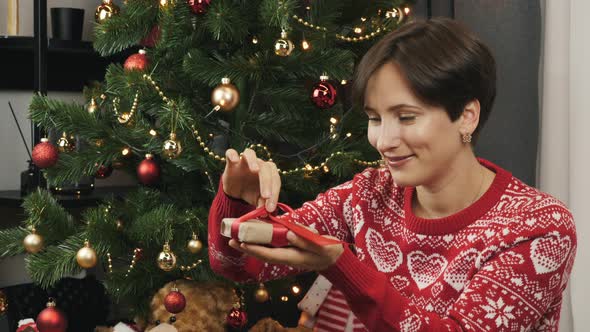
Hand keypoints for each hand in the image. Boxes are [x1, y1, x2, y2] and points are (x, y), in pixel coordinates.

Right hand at [222, 148, 280, 211]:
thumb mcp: (257, 200)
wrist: (235, 190)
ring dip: (254, 161)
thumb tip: (266, 211)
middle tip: (265, 196)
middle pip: (265, 168)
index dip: (275, 194)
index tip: (270, 208)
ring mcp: (245, 161)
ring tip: (255, 170)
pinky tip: (234, 160)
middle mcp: (259, 164)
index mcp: (269, 173)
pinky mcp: (231, 162)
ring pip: (251, 154)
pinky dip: (232, 155)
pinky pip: (231, 153)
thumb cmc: (250, 192)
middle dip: (267, 183)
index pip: (275, 180)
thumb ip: (263, 204)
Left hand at [228, 231, 343, 270]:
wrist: (335, 258)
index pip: (269, 254)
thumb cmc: (329, 252)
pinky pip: (272, 246)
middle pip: (262, 253)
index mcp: (292, 257)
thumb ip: (305, 240)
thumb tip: (288, 233)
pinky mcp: (289, 249)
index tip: (241, 244)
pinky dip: (261, 240)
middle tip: (231, 241)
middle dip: (247, 248)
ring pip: (265, 250)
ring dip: (251, 244)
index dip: (254, 249)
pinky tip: (255, 233)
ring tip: (237, 237)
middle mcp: (286, 257)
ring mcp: (287, 254)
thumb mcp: (320, 245)